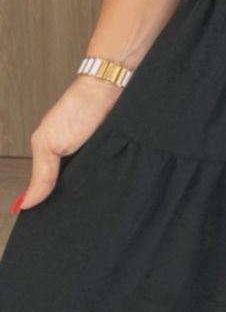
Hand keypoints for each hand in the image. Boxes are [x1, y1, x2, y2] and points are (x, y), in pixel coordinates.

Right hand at [13, 76, 124, 211]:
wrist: (107, 89)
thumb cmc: (76, 109)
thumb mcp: (48, 144)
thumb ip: (40, 174)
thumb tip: (24, 203)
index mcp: (53, 162)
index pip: (48, 193)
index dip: (48, 206)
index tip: (48, 222)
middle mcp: (74, 164)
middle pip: (71, 194)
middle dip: (71, 202)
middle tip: (72, 212)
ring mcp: (94, 162)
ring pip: (90, 189)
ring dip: (90, 193)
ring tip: (90, 202)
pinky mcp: (114, 159)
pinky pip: (110, 177)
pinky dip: (109, 182)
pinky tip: (108, 188)